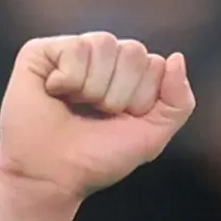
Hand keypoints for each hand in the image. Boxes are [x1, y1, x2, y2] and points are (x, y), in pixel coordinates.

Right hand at [0, 31, 195, 220]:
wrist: (51, 176)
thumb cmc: (97, 158)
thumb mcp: (151, 137)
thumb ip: (178, 102)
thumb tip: (176, 57)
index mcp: (129, 75)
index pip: (155, 64)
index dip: (141, 99)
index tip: (119, 121)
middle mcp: (103, 59)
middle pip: (134, 51)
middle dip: (119, 94)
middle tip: (96, 116)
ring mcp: (73, 51)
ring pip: (105, 44)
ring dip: (94, 89)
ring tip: (75, 106)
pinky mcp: (42, 51)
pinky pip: (75, 48)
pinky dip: (68, 80)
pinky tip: (54, 94)